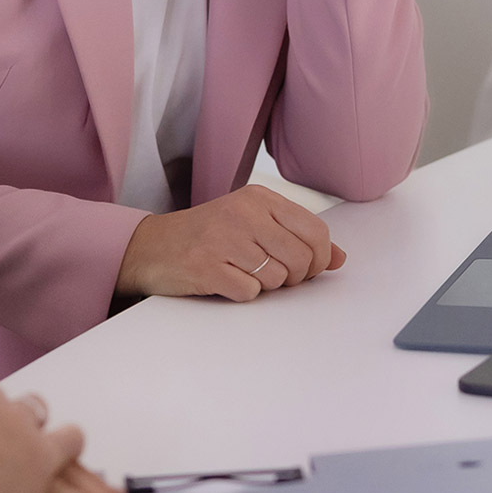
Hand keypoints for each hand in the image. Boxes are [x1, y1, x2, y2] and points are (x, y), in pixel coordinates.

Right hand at [115, 184, 346, 300]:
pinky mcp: (206, 267)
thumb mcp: (253, 224)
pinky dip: (242, 294)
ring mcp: (223, 239)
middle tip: (274, 276)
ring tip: (243, 273)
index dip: (320, 258)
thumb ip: (297, 237)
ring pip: (277, 279)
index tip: (307, 269)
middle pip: (301, 258)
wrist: (150, 247)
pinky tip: (225, 281)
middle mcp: (243, 213)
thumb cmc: (207, 236)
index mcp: (258, 198)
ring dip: (265, 286)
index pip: (315, 230)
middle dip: (294, 278)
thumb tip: (340, 258)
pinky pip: (249, 293)